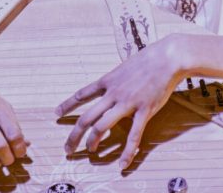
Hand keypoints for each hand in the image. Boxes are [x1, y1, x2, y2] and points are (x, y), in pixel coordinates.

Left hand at [55, 37, 181, 170]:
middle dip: (74, 134)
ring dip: (93, 141)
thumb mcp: (124, 67)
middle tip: (67, 148)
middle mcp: (113, 93)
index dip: (68, 105)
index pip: (82, 94)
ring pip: (102, 126)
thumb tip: (109, 86)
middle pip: (87, 117)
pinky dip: (127, 152)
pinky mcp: (143, 111)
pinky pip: (133, 135)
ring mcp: (127, 103)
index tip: (56, 114)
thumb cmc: (147, 59)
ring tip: (89, 152)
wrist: (166, 57)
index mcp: (108, 80)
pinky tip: (122, 164)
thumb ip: (115, 80)